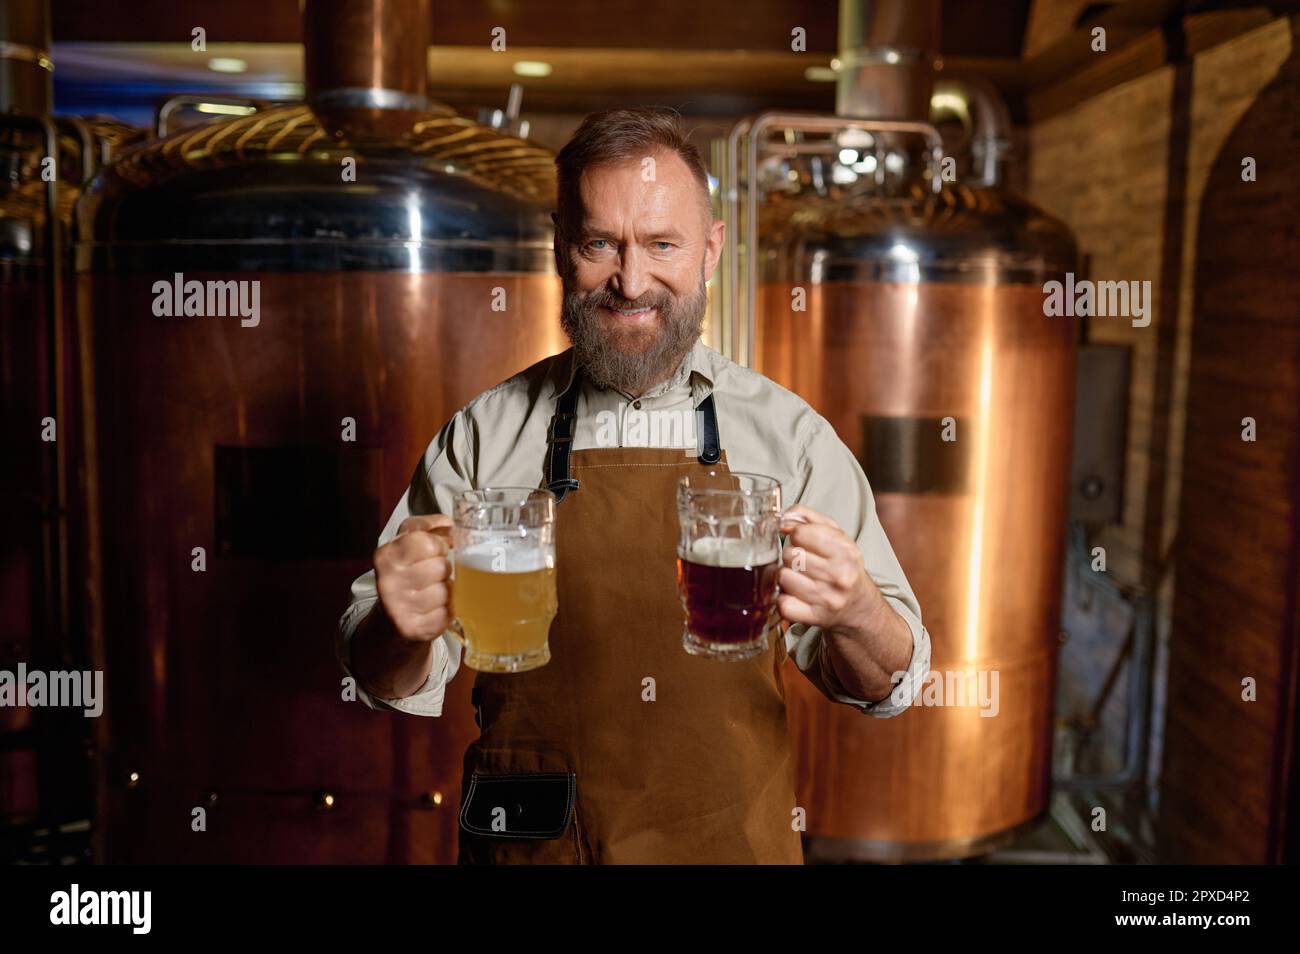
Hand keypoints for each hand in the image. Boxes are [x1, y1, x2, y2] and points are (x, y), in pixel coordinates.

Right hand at [373, 514, 454, 641]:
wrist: (391, 618)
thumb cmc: (406, 573)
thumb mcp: (406, 543)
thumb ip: (426, 526)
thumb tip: (450, 524)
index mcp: (385, 556)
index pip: (427, 542)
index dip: (439, 545)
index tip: (436, 551)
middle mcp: (388, 582)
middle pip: (440, 567)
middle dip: (444, 569)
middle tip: (433, 574)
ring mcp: (399, 608)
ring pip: (446, 590)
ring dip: (446, 590)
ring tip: (433, 592)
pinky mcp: (413, 629)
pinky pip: (448, 612)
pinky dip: (448, 610)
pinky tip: (434, 609)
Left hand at [775, 504, 879, 633]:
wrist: (858, 605)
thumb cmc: (843, 566)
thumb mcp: (835, 535)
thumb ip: (808, 517)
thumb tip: (783, 519)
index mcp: (845, 551)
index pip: (801, 533)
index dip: (796, 534)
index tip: (802, 541)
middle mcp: (839, 575)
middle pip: (789, 554)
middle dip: (790, 555)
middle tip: (802, 561)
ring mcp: (826, 598)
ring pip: (783, 577)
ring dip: (786, 576)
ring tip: (799, 577)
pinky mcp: (814, 617)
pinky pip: (783, 603)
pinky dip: (784, 599)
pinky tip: (795, 595)